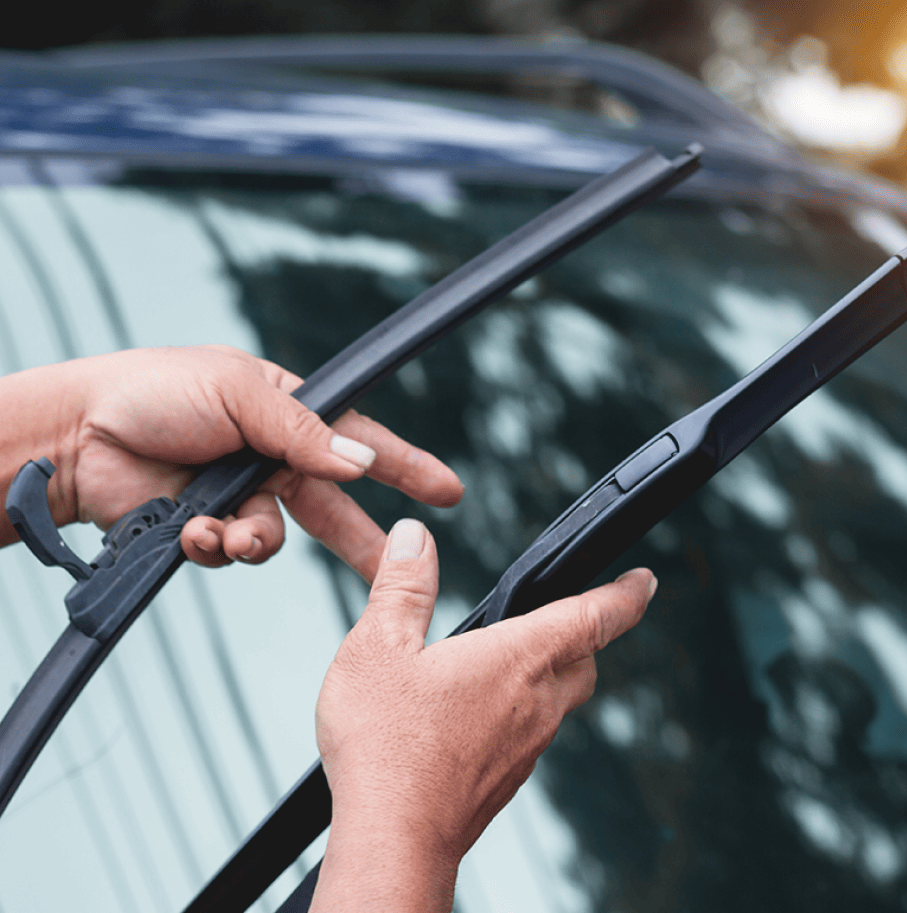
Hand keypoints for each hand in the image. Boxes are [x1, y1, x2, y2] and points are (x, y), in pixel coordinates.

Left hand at [0, 346, 462, 580]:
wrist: (74, 436)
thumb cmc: (151, 391)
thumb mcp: (238, 392)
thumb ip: (303, 432)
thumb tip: (357, 465)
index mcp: (284, 411)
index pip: (358, 440)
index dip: (403, 466)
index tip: (448, 490)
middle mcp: (268, 455)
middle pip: (333, 505)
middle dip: (363, 541)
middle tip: (395, 572)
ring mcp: (237, 494)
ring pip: (278, 538)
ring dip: (257, 540)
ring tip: (225, 532)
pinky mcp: (205, 527)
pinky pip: (233, 551)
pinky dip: (217, 547)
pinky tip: (191, 531)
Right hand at [311, 519, 654, 912]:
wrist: (394, 841)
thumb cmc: (388, 748)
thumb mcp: (378, 648)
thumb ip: (402, 588)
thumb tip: (413, 539)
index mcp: (520, 658)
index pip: (595, 615)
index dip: (626, 594)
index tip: (645, 582)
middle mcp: (537, 703)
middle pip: (584, 661)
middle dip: (584, 636)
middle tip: (568, 619)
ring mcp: (527, 747)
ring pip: (557, 702)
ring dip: (544, 678)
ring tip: (502, 666)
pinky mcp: (507, 780)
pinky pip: (529, 737)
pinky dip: (516, 716)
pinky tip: (472, 719)